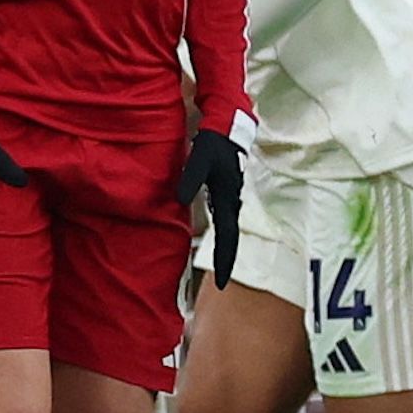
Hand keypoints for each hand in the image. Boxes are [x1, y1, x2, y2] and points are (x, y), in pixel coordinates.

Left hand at [174, 128, 246, 288]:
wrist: (228, 130)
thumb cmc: (214, 145)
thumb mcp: (199, 160)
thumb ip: (190, 179)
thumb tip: (181, 199)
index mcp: (228, 199)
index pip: (228, 238)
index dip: (226, 261)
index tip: (223, 282)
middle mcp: (232, 202)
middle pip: (231, 239)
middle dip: (227, 260)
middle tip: (222, 283)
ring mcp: (231, 199)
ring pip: (230, 230)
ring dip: (226, 249)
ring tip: (221, 268)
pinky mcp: (226, 194)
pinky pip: (226, 220)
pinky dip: (223, 234)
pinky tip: (216, 239)